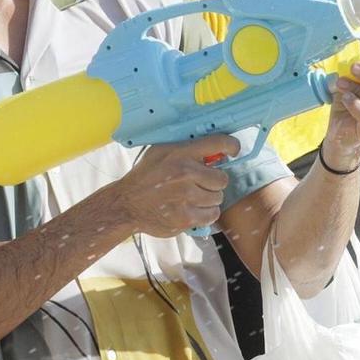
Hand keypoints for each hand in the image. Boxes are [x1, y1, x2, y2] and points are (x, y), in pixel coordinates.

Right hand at [110, 135, 236, 236]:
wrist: (127, 204)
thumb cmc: (145, 176)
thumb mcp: (160, 152)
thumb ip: (186, 149)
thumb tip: (214, 150)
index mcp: (180, 153)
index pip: (219, 143)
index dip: (232, 146)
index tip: (233, 151)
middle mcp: (185, 172)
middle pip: (222, 178)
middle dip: (213, 182)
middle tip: (200, 184)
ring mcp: (186, 196)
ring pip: (218, 198)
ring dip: (208, 199)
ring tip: (191, 198)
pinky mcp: (186, 217)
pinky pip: (212, 214)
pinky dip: (205, 214)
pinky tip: (192, 209)